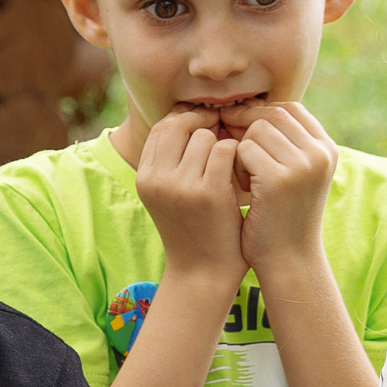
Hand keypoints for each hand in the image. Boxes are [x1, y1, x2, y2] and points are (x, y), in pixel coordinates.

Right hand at [133, 108, 244, 288]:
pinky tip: (242, 174)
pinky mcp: (209, 192)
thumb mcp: (168, 194)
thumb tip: (188, 114)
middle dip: (205, 126)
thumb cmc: (192, 229)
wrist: (203, 273)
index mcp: (144, 177)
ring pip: (207, 136)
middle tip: (224, 138)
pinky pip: (227, 150)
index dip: (186, 120)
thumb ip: (172, 159)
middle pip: (182, 125)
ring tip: (231, 165)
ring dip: (224, 144)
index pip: (162, 127)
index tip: (206, 126)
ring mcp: (182, 185)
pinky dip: (238, 156)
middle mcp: (158, 179)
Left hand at [224, 102, 338, 284]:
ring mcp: (301, 165)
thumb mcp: (293, 174)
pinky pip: (243, 150)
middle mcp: (319, 153)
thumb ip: (282, 143)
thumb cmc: (283, 216)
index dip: (260, 113)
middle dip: (246, 127)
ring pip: (255, 130)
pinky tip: (244, 190)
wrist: (288, 260)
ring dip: (242, 150)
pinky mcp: (278, 179)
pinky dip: (236, 166)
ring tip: (246, 179)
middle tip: (233, 152)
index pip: (289, 108)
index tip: (241, 129)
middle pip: (271, 115)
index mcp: (326, 148)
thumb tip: (242, 108)